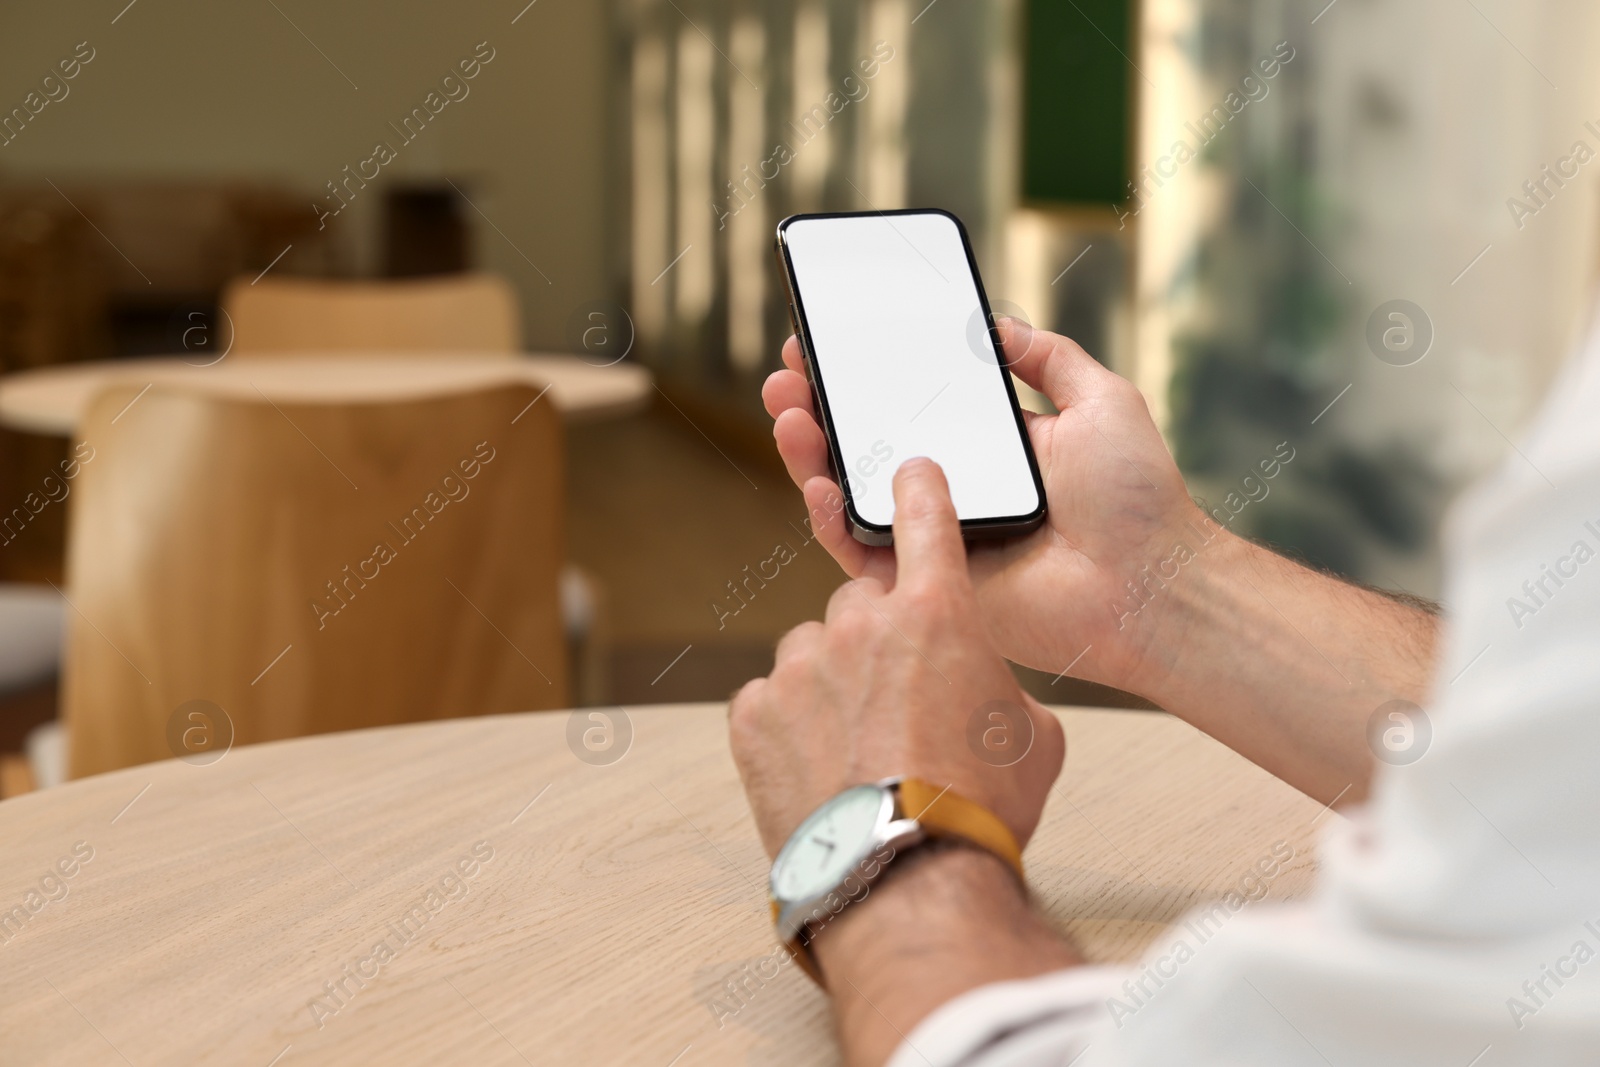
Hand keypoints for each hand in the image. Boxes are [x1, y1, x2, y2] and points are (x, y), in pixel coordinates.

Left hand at [729, 458, 1064, 857]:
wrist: (907, 879)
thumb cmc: (981, 806)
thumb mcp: (1033, 736)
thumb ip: (999, 682)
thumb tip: (978, 684)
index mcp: (935, 613)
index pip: (924, 521)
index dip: (919, 491)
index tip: (909, 471)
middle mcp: (858, 624)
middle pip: (859, 606)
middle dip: (877, 644)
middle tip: (899, 706)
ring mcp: (797, 668)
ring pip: (812, 655)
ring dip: (830, 686)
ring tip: (858, 752)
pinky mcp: (752, 714)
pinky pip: (770, 702)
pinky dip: (790, 728)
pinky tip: (821, 772)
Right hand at [763, 318, 1194, 690]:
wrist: (1149, 583)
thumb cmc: (1137, 500)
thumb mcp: (1101, 400)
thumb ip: (1049, 357)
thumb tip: (996, 322)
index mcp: (987, 450)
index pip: (908, 406)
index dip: (864, 376)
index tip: (829, 339)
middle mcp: (953, 491)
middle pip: (865, 446)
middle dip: (820, 405)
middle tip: (790, 370)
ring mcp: (933, 538)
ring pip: (850, 495)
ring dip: (808, 452)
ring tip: (786, 410)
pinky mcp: (925, 585)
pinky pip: (860, 553)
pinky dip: (828, 518)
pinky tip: (814, 479)